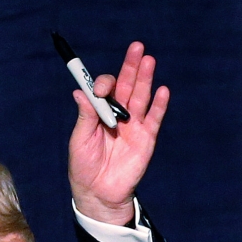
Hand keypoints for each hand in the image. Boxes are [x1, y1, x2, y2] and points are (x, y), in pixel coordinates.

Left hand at [68, 42, 169, 224]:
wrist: (98, 194)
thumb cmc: (84, 167)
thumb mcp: (80, 140)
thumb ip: (85, 117)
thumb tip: (81, 91)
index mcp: (100, 112)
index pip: (106, 89)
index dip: (103, 84)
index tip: (99, 90)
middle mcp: (118, 115)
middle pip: (128, 86)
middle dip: (132, 66)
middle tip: (137, 47)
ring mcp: (134, 126)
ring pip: (141, 97)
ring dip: (146, 79)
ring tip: (149, 60)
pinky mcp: (146, 140)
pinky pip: (154, 119)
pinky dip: (158, 105)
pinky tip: (162, 90)